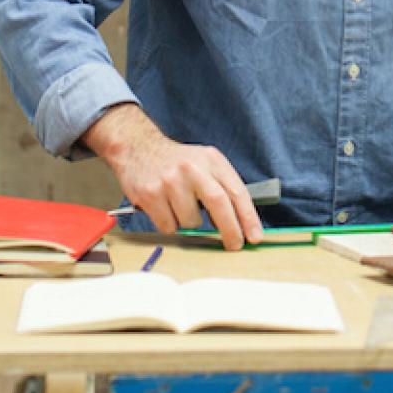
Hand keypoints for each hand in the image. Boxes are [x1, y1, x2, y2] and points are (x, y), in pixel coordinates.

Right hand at [84, 104, 262, 250]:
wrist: (138, 147)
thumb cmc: (176, 163)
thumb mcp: (204, 164)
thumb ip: (221, 187)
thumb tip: (237, 224)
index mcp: (211, 160)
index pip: (237, 191)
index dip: (248, 217)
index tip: (254, 236)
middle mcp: (192, 168)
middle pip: (219, 204)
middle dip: (230, 230)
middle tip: (235, 245)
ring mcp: (170, 181)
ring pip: (191, 221)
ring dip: (189, 223)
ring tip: (179, 206)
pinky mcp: (150, 194)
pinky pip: (168, 226)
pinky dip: (169, 224)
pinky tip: (164, 207)